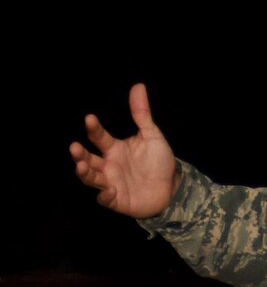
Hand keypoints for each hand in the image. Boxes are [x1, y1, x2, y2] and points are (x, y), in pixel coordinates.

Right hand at [70, 83, 178, 217]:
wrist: (172, 188)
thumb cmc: (159, 162)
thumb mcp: (152, 136)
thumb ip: (142, 114)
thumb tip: (138, 86)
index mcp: (114, 148)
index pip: (99, 137)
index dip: (94, 128)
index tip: (90, 118)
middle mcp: (108, 165)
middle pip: (88, 159)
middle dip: (80, 155)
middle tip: (75, 147)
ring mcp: (111, 183)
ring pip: (91, 178)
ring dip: (85, 173)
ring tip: (82, 166)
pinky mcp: (117, 200)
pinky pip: (106, 199)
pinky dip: (105, 196)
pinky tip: (109, 190)